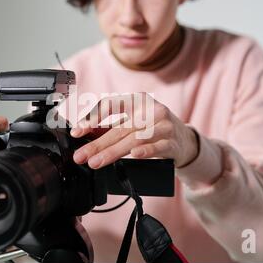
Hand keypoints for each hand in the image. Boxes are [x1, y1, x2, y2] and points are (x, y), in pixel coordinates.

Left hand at [70, 93, 198, 169]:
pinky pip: (158, 147)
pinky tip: (134, 156)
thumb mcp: (132, 123)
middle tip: (80, 156)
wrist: (185, 141)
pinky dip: (146, 151)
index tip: (77, 133)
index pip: (111, 105)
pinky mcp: (173, 143)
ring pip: (134, 139)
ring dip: (113, 152)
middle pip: (120, 128)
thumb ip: (109, 127)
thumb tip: (82, 134)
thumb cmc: (153, 129)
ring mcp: (164, 126)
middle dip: (97, 144)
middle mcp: (152, 110)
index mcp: (138, 100)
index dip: (92, 118)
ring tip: (95, 162)